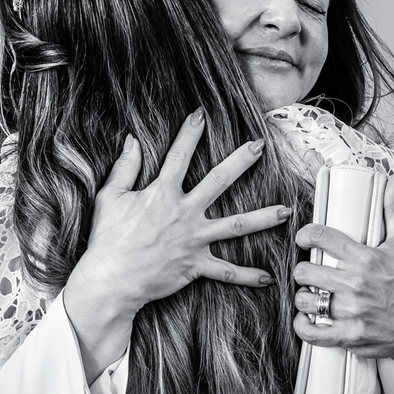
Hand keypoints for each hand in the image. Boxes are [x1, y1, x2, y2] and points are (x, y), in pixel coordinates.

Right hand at [68, 109, 289, 317]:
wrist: (111, 279)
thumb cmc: (107, 239)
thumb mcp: (110, 197)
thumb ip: (124, 167)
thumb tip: (131, 140)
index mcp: (162, 193)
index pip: (178, 155)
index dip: (190, 132)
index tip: (202, 114)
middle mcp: (184, 212)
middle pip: (219, 181)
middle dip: (241, 161)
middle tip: (259, 146)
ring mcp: (194, 239)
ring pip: (235, 226)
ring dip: (262, 218)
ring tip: (285, 211)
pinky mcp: (196, 265)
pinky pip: (226, 271)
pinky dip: (246, 275)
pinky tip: (267, 277)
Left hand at [291, 173, 393, 363]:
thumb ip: (393, 210)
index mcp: (365, 258)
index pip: (322, 237)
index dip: (305, 234)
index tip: (303, 238)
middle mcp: (356, 283)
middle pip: (305, 271)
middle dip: (303, 270)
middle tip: (309, 273)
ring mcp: (352, 311)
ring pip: (305, 300)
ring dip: (303, 298)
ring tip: (311, 295)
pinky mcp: (350, 335)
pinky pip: (313, 332)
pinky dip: (303, 326)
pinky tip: (306, 320)